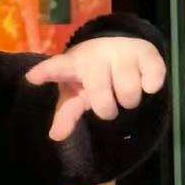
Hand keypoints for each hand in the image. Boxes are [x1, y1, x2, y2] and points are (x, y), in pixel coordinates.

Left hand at [24, 36, 165, 141]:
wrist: (119, 48)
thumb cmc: (90, 77)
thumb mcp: (75, 94)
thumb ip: (66, 114)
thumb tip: (55, 136)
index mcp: (72, 64)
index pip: (56, 69)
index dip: (45, 72)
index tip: (31, 77)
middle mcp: (95, 54)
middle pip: (102, 97)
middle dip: (106, 108)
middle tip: (106, 102)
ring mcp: (121, 50)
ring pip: (130, 92)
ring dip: (128, 101)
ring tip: (123, 90)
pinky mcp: (146, 51)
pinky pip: (152, 82)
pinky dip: (150, 88)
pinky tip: (142, 79)